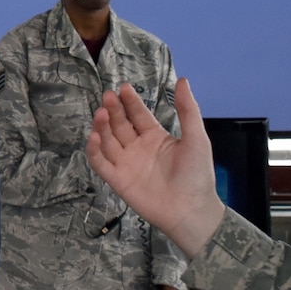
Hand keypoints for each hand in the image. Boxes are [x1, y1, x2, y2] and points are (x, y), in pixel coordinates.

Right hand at [86, 78, 226, 253]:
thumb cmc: (196, 174)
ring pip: (108, 141)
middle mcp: (138, 148)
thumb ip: (188, 109)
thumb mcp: (196, 137)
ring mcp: (126, 164)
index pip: (138, 115)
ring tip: (101, 113)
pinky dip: (94, 150)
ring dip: (102, 126)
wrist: (191, 209)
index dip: (130, 102)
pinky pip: (101, 163)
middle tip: (108, 97)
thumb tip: (182, 80)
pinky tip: (94, 136)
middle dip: (113, 110)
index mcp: (155, 137)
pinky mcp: (118, 181)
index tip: (123, 88)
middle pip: (120, 125)